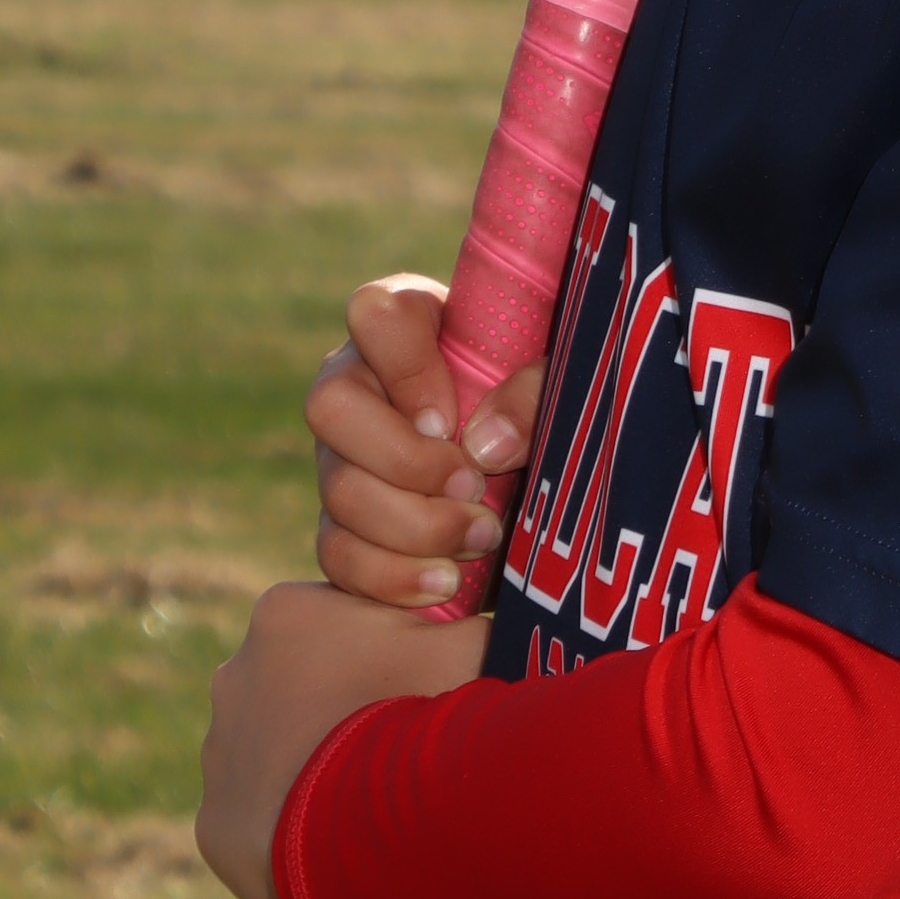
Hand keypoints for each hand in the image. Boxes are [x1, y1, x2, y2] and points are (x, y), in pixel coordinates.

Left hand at [197, 578, 487, 898]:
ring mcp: (218, 752)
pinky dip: (297, 828)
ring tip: (374, 802)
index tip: (424, 696)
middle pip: (307, 688)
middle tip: (404, 751)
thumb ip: (480, 619)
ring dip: (319, 769)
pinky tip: (339, 843)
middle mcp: (236, 674)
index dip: (394, 660)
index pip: (344, 628)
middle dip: (349, 713)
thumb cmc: (420, 719)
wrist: (373, 828)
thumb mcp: (473, 646)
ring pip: (280, 754)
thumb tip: (506, 606)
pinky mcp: (213, 822)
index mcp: (287, 612)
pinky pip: (262, 821)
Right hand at [305, 275, 548, 611]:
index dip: (407, 368)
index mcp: (409, 327)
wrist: (552, 481)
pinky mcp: (346, 525)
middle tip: (476, 487)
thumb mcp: (567, 385)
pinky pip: (338, 556)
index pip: (375, 315)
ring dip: (415, 526)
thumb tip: (485, 445)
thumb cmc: (559, 408)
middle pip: (331, 408)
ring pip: (339, 491)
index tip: (453, 419)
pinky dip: (392, 577)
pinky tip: (446, 583)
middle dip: (405, 462)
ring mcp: (342, 457)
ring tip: (483, 537)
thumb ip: (537, 391)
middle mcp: (359, 386)